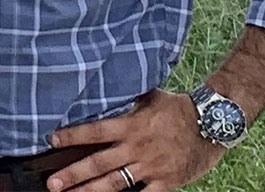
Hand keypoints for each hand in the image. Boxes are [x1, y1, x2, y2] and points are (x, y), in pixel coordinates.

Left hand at [47, 89, 225, 191]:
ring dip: (90, 191)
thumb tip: (106, 83)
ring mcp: (150, 168)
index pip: (95, 131)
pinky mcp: (165, 183)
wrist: (211, 125)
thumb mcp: (150, 95)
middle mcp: (137, 148)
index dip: (72, 136)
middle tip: (53, 183)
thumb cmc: (178, 108)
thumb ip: (128, 96)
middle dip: (73, 174)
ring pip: (114, 184)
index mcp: (131, 125)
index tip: (52, 140)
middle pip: (99, 163)